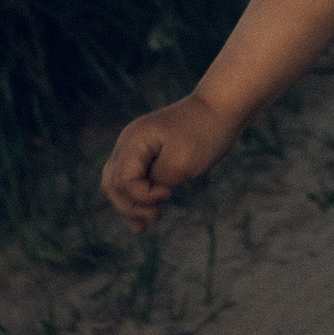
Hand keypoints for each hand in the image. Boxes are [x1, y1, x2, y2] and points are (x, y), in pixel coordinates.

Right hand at [100, 93, 237, 228]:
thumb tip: (144, 192)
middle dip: (130, 206)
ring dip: (130, 205)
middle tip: (157, 217)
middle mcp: (128, 141)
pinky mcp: (146, 151)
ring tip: (143, 227)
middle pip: (111, 183)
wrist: (222, 107)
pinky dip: (136, 196)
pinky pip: (131, 177)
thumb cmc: (205, 133)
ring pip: (117, 182)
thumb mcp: (183, 163)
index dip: (143, 195)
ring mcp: (135, 145)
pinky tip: (144, 218)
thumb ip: (158, 180)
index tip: (170, 193)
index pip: (122, 180)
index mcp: (134, 140)